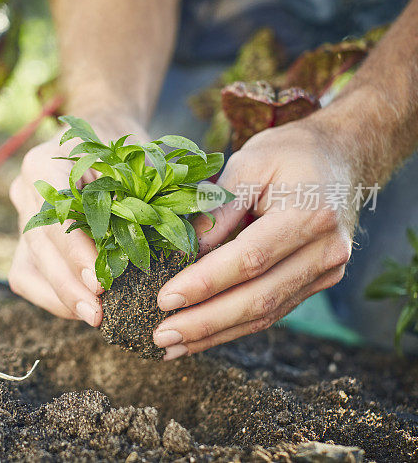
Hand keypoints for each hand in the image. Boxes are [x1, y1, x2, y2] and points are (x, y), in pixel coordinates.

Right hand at [8, 114, 148, 325]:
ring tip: (92, 318)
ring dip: (59, 296)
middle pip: (40, 243)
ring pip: (28, 264)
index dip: (76, 250)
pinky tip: (81, 311)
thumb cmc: (128, 147)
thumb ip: (152, 191)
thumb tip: (193, 231)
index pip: (57, 212)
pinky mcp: (27, 238)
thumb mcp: (142, 158)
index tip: (100, 281)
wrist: (105, 133)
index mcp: (47, 162)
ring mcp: (22, 215)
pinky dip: (52, 296)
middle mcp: (27, 189)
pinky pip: (27, 274)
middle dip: (68, 282)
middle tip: (97, 312)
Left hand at [152, 119, 356, 358]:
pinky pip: (271, 311)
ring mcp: (324, 272)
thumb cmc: (289, 153)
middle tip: (159, 336)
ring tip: (171, 347)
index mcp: (309, 216)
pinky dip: (232, 327)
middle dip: (204, 322)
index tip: (165, 298)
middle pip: (258, 299)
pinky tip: (199, 337)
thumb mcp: (249, 163)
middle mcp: (324, 252)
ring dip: (214, 334)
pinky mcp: (315, 282)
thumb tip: (182, 251)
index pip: (249, 260)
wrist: (342, 157)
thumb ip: (217, 208)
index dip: (204, 283)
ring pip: (265, 314)